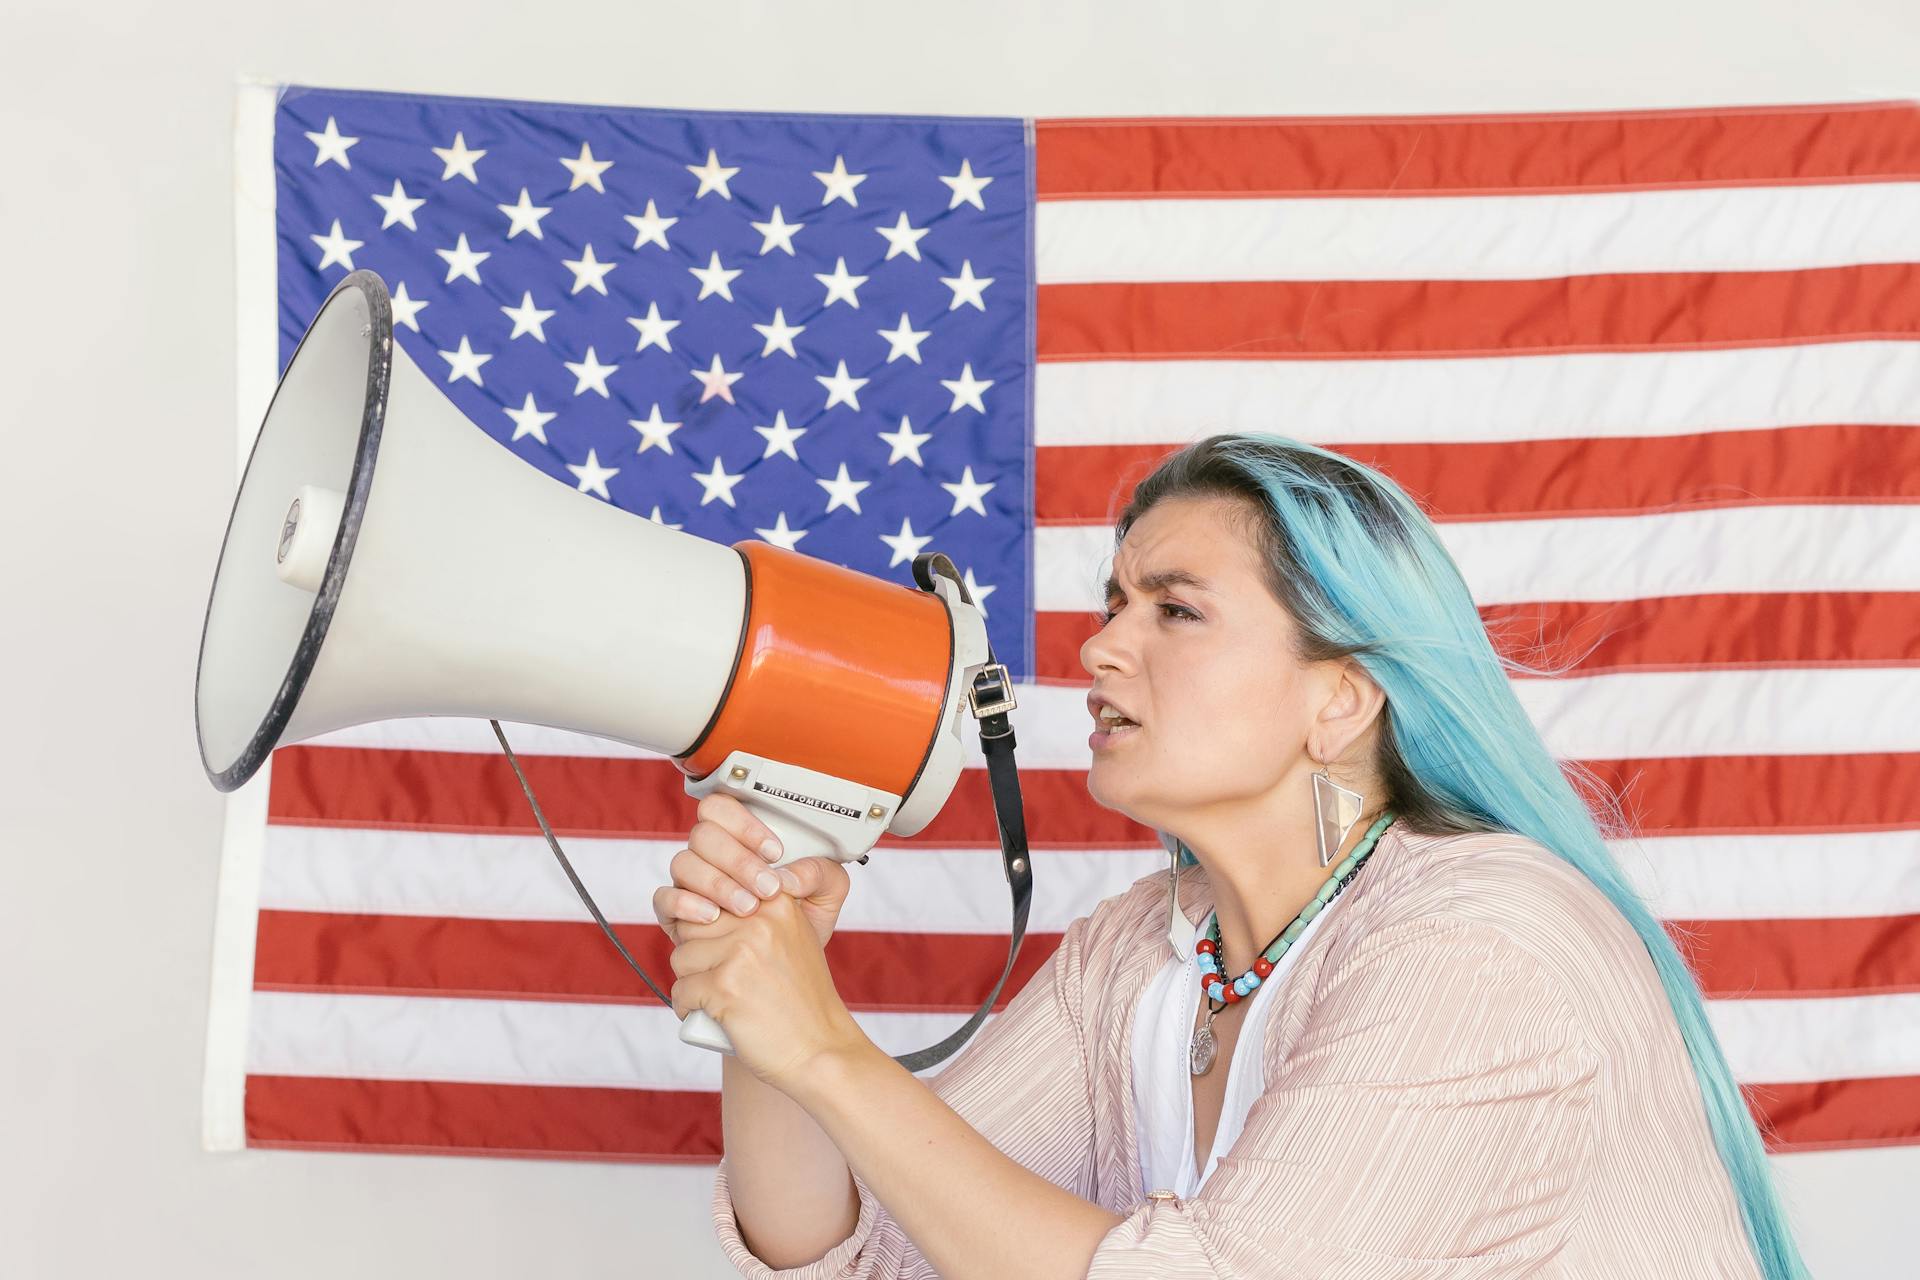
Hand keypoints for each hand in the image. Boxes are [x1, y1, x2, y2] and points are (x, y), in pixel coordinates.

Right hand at [651, 792, 851, 949]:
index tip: (775, 852)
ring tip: (747, 908)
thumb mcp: (826, 894)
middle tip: (767, 889)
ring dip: (717, 883)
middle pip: (703, 835)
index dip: (744, 824)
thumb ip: (820, 873)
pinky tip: (711, 917)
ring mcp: (691, 883)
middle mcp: (710, 857)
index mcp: (741, 840)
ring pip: (684, 863)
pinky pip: (664, 898)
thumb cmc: (802, 921)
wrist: (788, 967)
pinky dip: (685, 904)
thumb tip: (789, 875)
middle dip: (738, 860)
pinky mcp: (676, 914)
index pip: (723, 809)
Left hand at [668, 887, 870, 1092]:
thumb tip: (699, 906)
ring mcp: (741, 952)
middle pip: (693, 926)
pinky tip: (714, 1017)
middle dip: (698, 956)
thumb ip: (756, 917)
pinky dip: (689, 1009)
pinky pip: (681, 991)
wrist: (820, 1050)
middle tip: (723, 981)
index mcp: (777, 903)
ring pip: (681, 958)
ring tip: (720, 1000)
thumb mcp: (792, 940)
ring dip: (692, 983)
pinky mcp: (724, 986)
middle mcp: (760, 920)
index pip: (715, 898)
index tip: (732, 955)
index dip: (713, 931)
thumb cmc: (801, 1002)